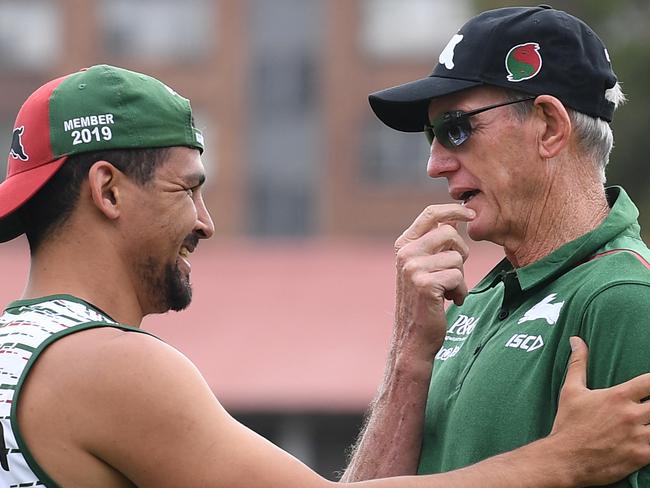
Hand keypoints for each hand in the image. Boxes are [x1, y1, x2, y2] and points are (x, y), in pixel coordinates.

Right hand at [392, 204, 474, 359]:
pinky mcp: (424, 284)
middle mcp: (405, 253)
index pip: (430, 213)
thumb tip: (456, 217)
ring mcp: (413, 268)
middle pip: (449, 233)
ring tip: (448, 292)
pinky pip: (457, 277)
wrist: (413, 336)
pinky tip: (449, 301)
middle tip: (454, 273)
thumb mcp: (426, 266)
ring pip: (457, 258)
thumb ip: (436, 244)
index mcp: (404, 245)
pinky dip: (460, 292)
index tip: (470, 212)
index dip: (453, 209)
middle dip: (461, 253)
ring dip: (460, 278)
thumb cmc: (425, 300)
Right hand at [551, 336, 649, 485]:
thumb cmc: (567, 423)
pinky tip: (649, 439)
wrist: (564, 458)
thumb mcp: (570, 390)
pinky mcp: (641, 456)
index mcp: (618, 396)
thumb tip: (576, 340)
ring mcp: (638, 437)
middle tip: (648, 406)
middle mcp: (631, 414)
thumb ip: (578, 363)